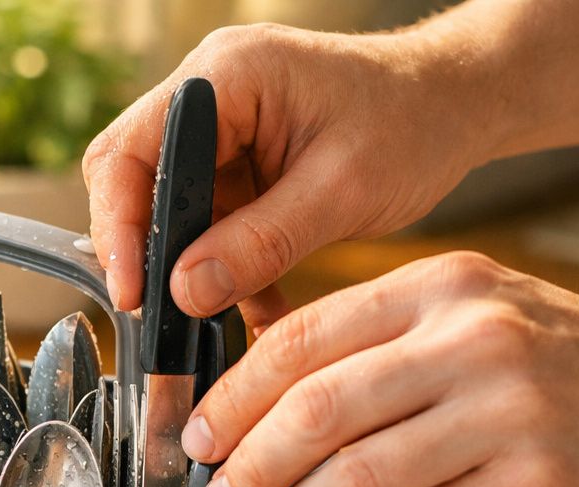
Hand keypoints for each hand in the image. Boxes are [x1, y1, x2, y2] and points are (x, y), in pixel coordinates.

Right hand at [83, 24, 486, 326]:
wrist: (458, 106)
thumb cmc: (414, 123)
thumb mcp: (341, 190)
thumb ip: (260, 243)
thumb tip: (184, 293)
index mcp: (226, 75)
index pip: (130, 150)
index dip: (119, 225)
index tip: (135, 291)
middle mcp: (210, 93)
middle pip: (135, 180)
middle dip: (148, 253)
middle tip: (165, 315)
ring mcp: (221, 130)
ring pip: (169, 211)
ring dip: (191, 269)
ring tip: (217, 319)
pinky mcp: (237, 164)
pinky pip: (207, 224)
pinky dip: (225, 269)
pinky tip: (254, 308)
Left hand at [179, 251, 578, 486]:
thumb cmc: (563, 364)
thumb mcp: (473, 316)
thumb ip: (376, 347)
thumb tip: (262, 410)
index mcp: (442, 289)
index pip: (302, 339)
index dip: (233, 396)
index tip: (197, 434)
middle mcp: (474, 341)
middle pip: (316, 409)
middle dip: (248, 462)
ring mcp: (509, 415)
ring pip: (356, 477)